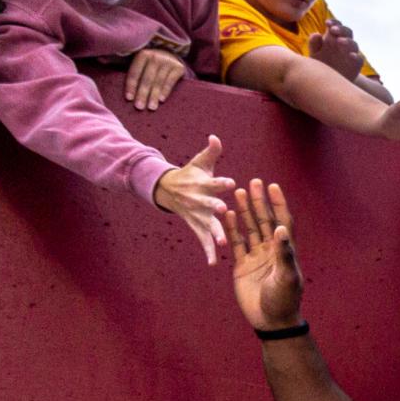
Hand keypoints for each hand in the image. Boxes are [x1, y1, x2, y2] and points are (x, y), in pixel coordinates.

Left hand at [124, 47, 186, 110]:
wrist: (172, 54)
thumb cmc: (152, 64)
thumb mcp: (142, 64)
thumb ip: (136, 73)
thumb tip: (124, 94)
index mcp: (142, 55)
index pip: (135, 72)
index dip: (131, 86)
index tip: (129, 99)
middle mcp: (155, 56)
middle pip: (147, 78)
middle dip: (142, 93)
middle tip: (139, 107)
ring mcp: (168, 61)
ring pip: (158, 81)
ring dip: (154, 95)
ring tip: (151, 107)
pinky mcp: (179, 67)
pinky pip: (171, 81)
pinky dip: (166, 90)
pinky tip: (161, 100)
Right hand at [153, 134, 235, 264]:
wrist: (168, 189)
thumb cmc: (192, 173)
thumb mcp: (200, 162)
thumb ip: (211, 151)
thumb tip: (215, 137)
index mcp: (203, 184)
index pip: (213, 182)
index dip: (221, 182)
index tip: (231, 182)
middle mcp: (200, 201)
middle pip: (208, 205)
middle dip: (215, 208)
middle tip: (222, 210)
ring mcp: (198, 215)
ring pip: (207, 226)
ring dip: (215, 234)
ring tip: (223, 242)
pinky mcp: (197, 226)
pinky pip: (203, 241)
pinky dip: (208, 252)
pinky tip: (213, 263)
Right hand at [225, 179, 304, 330]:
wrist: (270, 320)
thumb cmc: (284, 299)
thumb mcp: (287, 277)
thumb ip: (284, 253)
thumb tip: (280, 229)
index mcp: (285, 250)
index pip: (282, 221)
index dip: (278, 204)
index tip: (273, 186)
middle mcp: (271, 250)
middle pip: (265, 220)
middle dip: (259, 202)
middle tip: (252, 182)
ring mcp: (256, 257)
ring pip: (250, 228)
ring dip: (245, 211)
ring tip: (238, 192)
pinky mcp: (242, 266)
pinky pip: (237, 243)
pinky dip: (232, 229)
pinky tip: (228, 214)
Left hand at [307, 20, 365, 81]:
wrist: (328, 84)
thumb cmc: (320, 66)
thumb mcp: (314, 55)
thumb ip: (314, 44)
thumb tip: (317, 34)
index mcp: (332, 39)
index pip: (336, 25)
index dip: (334, 22)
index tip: (327, 23)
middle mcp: (343, 44)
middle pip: (347, 32)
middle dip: (341, 29)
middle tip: (333, 30)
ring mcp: (350, 54)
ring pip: (354, 44)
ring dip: (347, 41)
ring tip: (339, 41)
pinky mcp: (355, 66)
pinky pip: (359, 60)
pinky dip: (356, 57)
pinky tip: (350, 55)